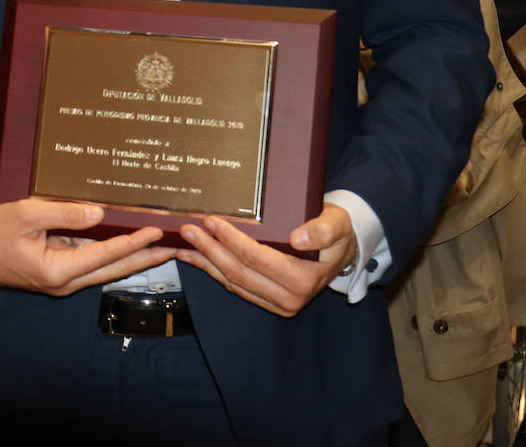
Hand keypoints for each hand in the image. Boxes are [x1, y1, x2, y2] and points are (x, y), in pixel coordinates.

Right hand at [0, 199, 175, 295]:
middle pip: (113, 269)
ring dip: (132, 257)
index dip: (133, 241)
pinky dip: (111, 253)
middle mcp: (65, 282)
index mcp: (57, 271)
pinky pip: (91, 263)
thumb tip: (98, 213)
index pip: (105, 255)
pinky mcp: (58, 273)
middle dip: (144, 257)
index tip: (156, 230)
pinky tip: (125, 242)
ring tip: (159, 246)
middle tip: (174, 247)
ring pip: (105, 268)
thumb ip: (63, 213)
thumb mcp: (25, 215)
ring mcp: (62, 280)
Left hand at [175, 202, 355, 316]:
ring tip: (183, 243)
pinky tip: (196, 257)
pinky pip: (235, 285)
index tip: (212, 221)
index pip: (257, 258)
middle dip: (210, 250)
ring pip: (232, 282)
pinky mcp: (267, 300)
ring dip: (205, 262)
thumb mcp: (336, 225)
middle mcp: (288, 298)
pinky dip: (212, 270)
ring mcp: (276, 303)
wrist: (342, 250)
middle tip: (188, 230)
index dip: (232, 240)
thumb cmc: (337, 232)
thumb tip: (297, 239)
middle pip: (238, 272)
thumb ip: (321, 231)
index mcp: (302, 280)